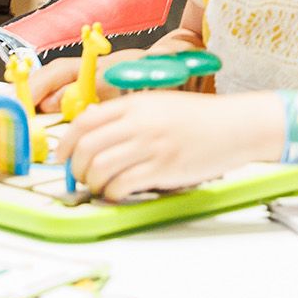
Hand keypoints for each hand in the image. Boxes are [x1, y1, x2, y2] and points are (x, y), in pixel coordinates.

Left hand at [62, 91, 271, 198]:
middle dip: (76, 166)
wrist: (235, 126)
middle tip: (78, 176)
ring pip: (102, 167)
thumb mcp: (157, 104)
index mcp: (134, 104)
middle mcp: (139, 123)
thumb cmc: (197, 117)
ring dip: (92, 182)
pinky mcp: (164, 169)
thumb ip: (126, 114)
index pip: (85, 121)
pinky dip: (113, 192)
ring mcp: (151, 146)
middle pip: (88, 146)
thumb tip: (94, 129)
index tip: (62, 156)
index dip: (66, 142)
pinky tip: (117, 193)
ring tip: (97, 186)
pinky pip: (125, 184)